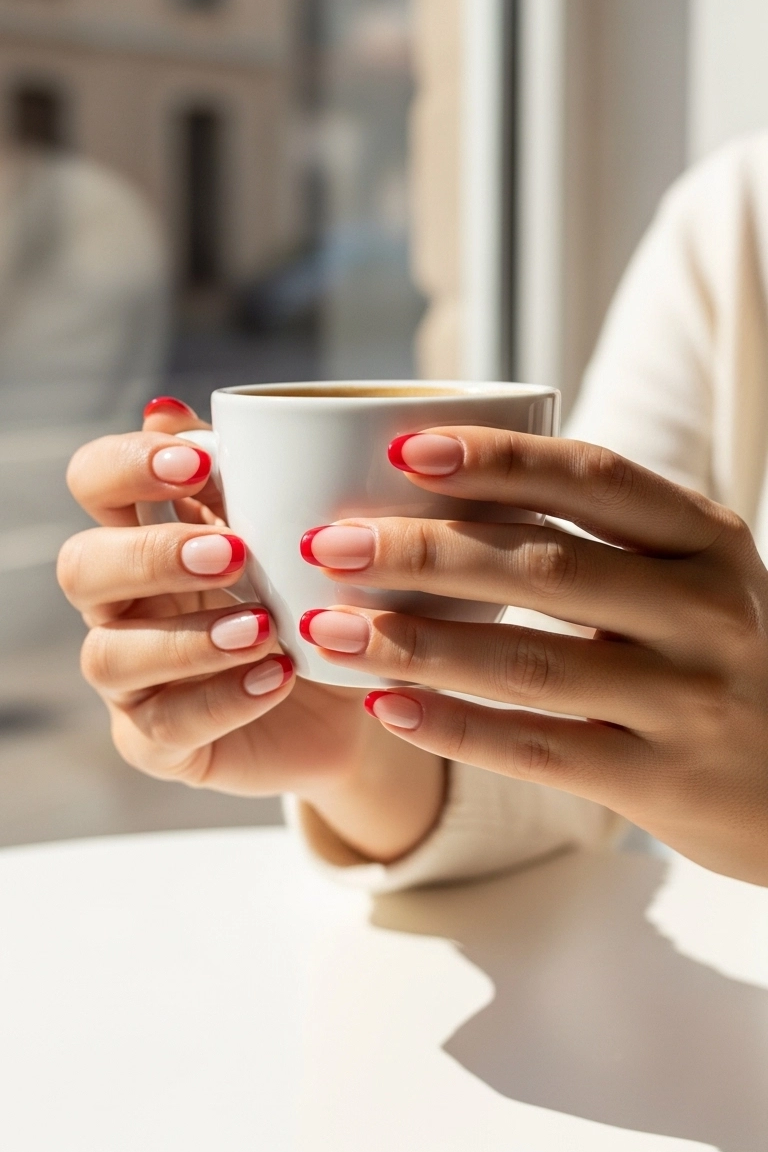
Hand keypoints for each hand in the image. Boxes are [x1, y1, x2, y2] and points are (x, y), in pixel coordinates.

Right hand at [58, 398, 444, 861]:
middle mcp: (122, 602)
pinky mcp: (159, 741)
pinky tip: (278, 677)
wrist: (359, 693)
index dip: (127, 465)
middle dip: (152, 555)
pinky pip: (165, 725)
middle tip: (234, 554)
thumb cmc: (316, 593)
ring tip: (266, 629)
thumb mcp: (297, 529)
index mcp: (146, 531)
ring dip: (189, 637)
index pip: (93, 482)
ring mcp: (132, 677)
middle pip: (80, 566)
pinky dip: (222, 698)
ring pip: (111, 654)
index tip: (201, 461)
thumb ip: (245, 473)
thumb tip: (168, 410)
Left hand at [298, 427, 767, 884]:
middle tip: (329, 545)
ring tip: (330, 629)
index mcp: (705, 538)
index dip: (496, 460)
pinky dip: (455, 726)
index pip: (592, 477)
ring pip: (529, 661)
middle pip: (544, 566)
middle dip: (422, 551)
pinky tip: (387, 707)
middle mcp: (705, 609)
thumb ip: (604, 533)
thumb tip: (453, 480)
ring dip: (416, 642)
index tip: (402, 448)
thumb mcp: (694, 574)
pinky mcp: (662, 779)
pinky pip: (539, 747)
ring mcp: (689, 698)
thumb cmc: (721, 657)